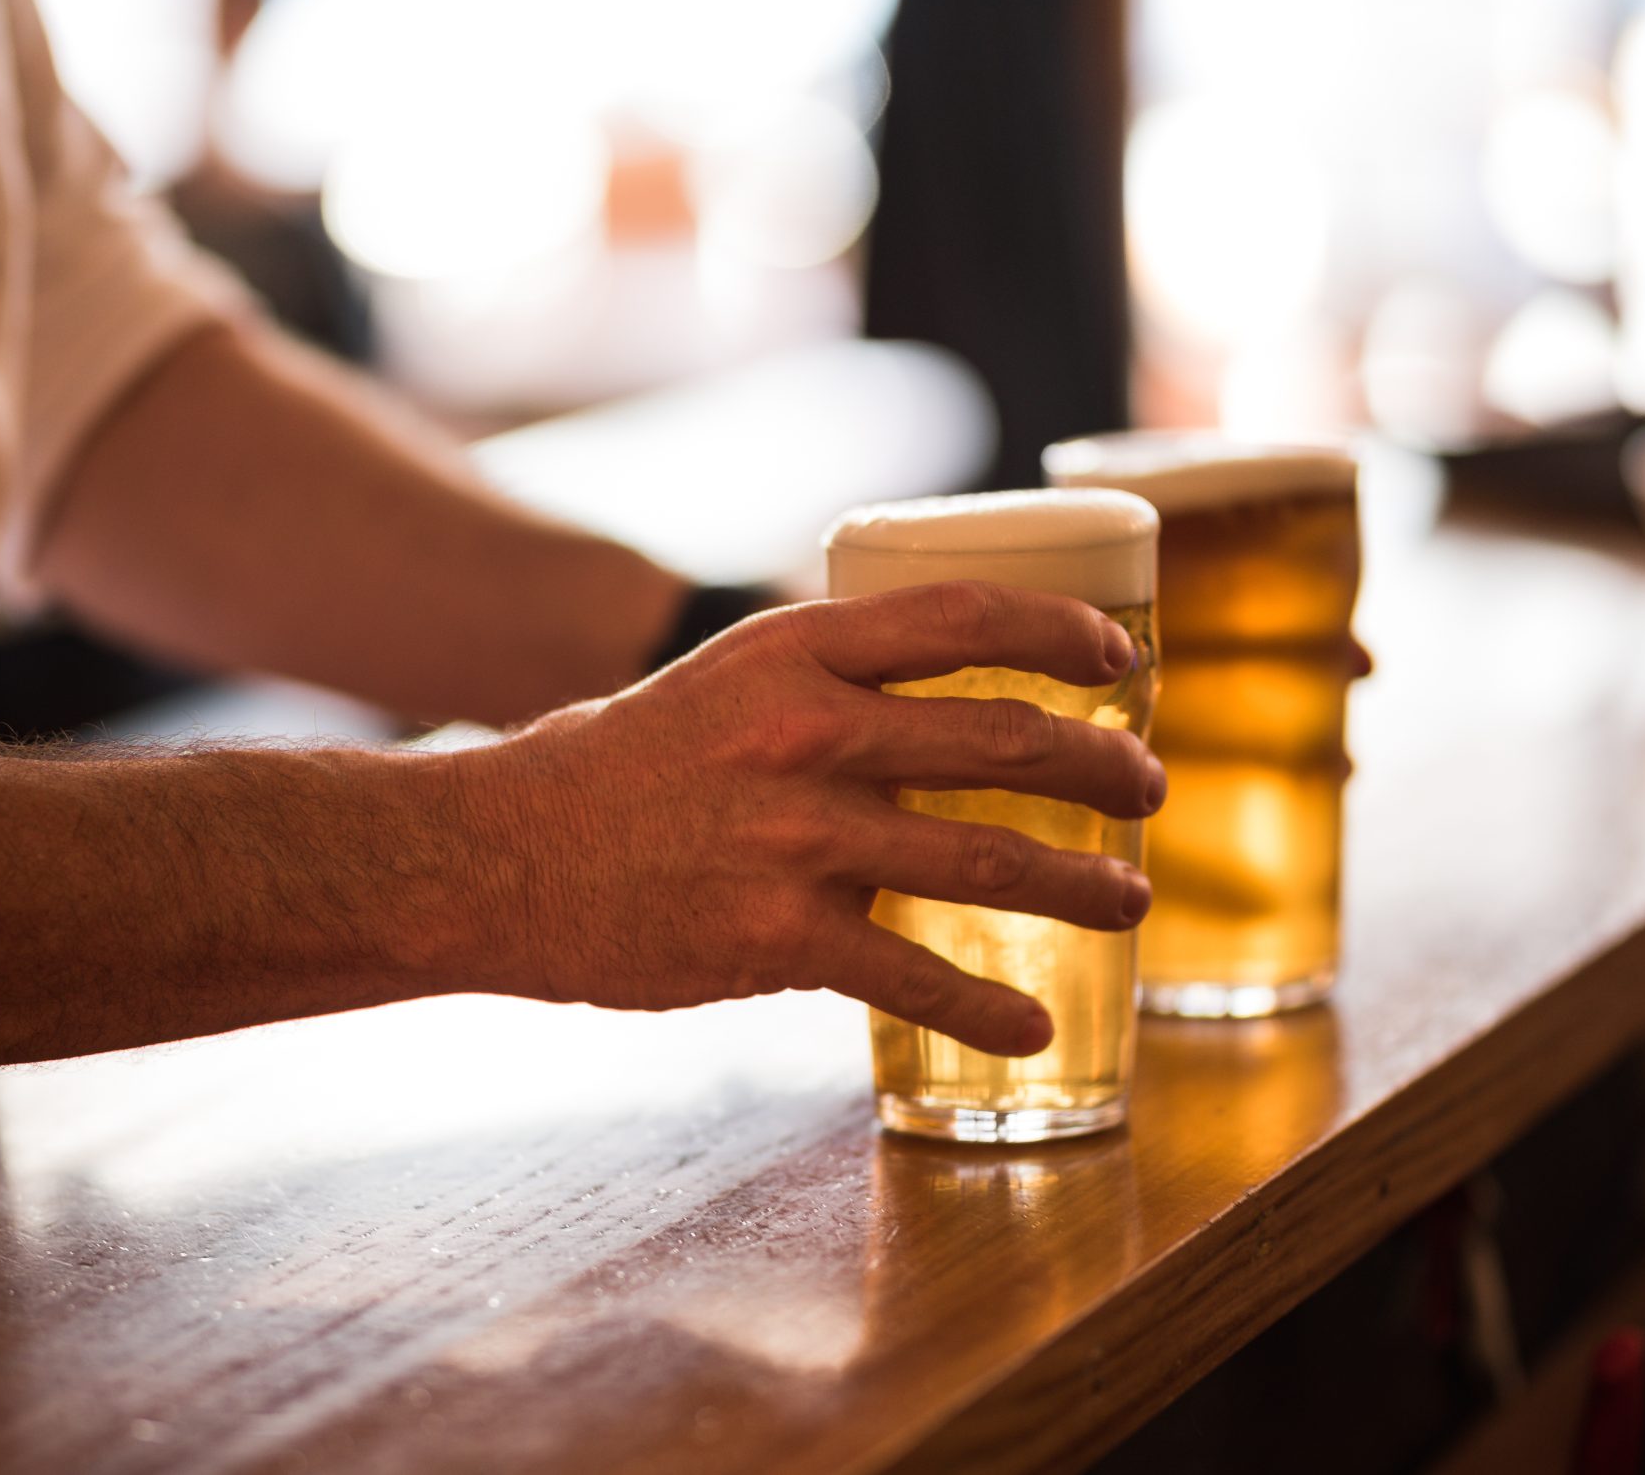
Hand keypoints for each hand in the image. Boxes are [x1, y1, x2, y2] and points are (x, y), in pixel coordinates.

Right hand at [443, 582, 1165, 1056]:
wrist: (495, 857)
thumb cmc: (605, 771)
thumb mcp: (718, 687)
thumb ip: (816, 688)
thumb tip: (923, 705)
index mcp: (792, 651)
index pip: (961, 617)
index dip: (1060, 631)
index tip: (1120, 658)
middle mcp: (805, 732)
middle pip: (999, 740)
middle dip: (1101, 767)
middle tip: (1149, 788)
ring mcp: (793, 836)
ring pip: (981, 857)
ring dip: (1077, 884)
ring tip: (1129, 902)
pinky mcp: (773, 934)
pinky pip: (911, 974)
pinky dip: (987, 1007)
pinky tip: (1033, 1028)